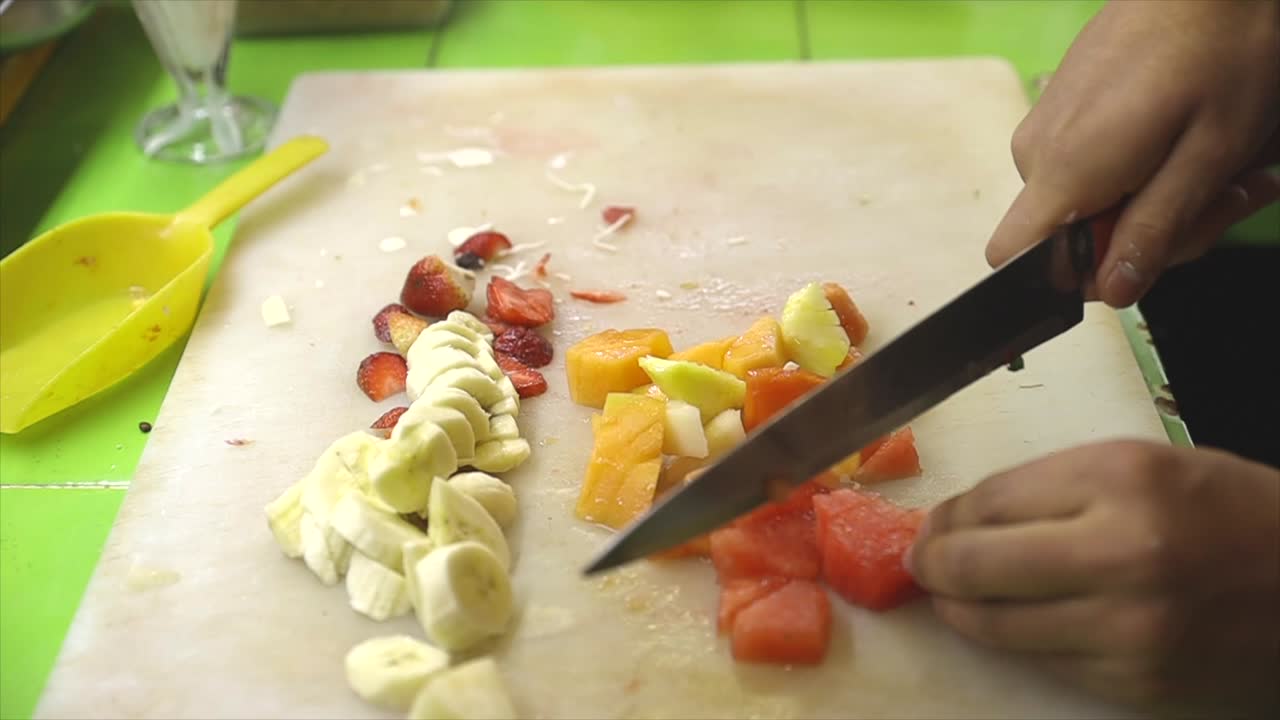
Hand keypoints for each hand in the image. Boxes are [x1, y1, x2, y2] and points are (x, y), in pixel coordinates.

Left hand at [905, 441, 1279, 711]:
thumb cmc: (1223, 510)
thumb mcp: (1138, 466)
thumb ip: (1045, 487)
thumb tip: (955, 521)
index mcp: (1121, 480)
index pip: (988, 502)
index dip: (945, 517)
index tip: (933, 525)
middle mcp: (1122, 555)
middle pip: (975, 568)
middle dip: (933, 566)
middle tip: (924, 564)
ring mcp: (1130, 630)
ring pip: (996, 625)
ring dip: (960, 609)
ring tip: (956, 594)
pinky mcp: (1137, 684)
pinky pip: (1043, 661)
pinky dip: (1017, 640)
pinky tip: (1018, 620)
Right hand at [987, 0, 1279, 307]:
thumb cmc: (1221, 49)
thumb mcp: (1211, 154)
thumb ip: (1157, 229)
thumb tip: (1115, 291)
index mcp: (1066, 170)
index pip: (1015, 261)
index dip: (1077, 278)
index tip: (1143, 254)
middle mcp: (1038, 152)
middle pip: (1071, 239)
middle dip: (1151, 233)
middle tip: (1227, 195)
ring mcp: (1045, 127)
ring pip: (1089, 204)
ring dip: (1155, 200)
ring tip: (1220, 162)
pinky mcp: (1061, 111)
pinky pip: (1091, 168)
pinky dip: (1143, 169)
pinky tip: (1188, 142)